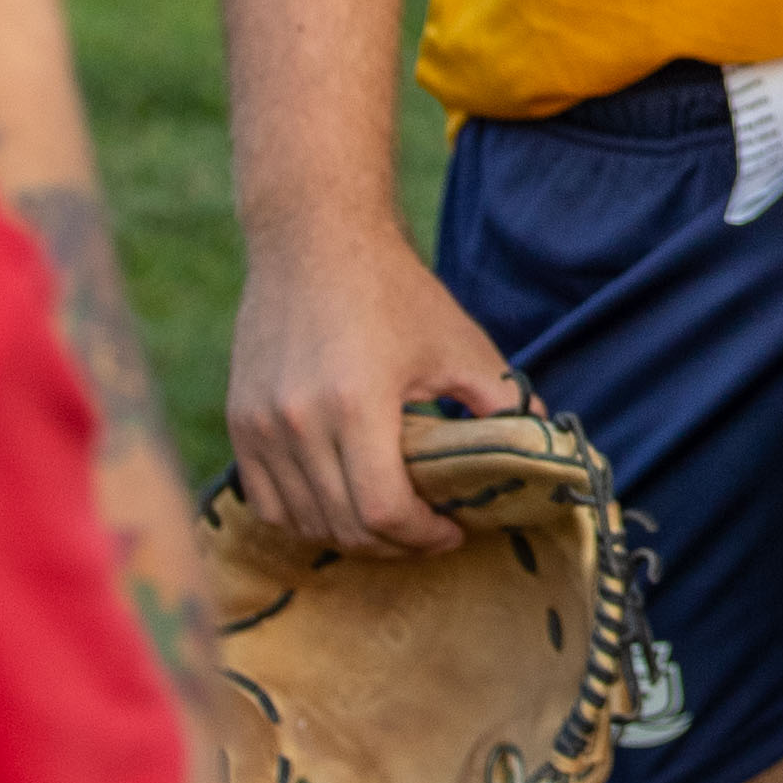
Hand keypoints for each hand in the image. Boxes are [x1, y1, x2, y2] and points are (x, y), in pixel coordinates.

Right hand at [225, 218, 528, 557]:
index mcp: (357, 404)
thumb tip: (541, 449)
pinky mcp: (241, 421)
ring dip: (350, 535)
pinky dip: (304, 517)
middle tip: (427, 532)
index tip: (452, 530)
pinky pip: (265, 501)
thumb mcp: (460, 343)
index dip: (422, 537)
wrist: (313, 238)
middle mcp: (299, 421)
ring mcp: (261, 424)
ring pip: (303, 520)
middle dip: (395, 544)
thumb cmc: (394, 290)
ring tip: (388, 522)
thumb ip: (501, 402)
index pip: (383, 512)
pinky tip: (340, 503)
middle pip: (344, 526)